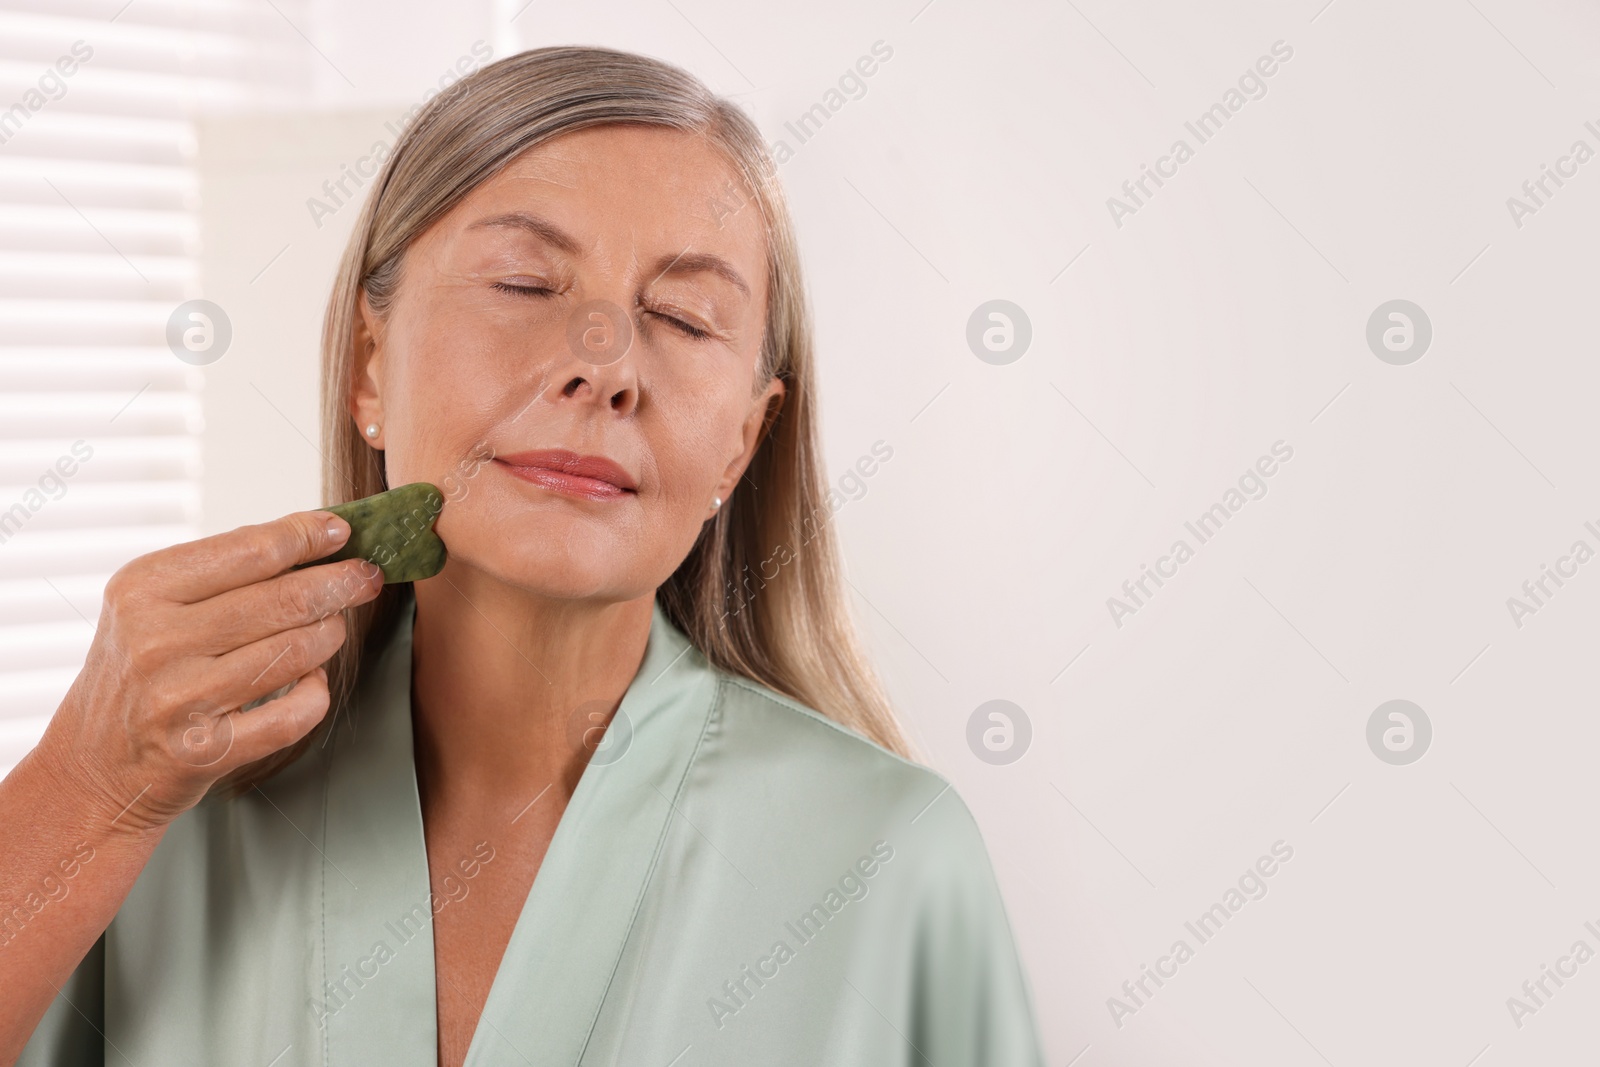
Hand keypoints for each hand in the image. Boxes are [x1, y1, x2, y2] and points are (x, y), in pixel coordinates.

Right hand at [35, 509, 385, 830]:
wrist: (92, 765)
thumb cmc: (139, 672)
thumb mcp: (153, 606)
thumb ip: (223, 571)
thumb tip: (317, 537)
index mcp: (142, 590)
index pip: (250, 550)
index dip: (307, 537)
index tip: (342, 532)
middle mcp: (156, 641)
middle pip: (284, 599)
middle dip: (340, 583)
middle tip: (366, 577)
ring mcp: (180, 699)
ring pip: (297, 651)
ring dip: (330, 635)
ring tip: (333, 628)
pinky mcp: (205, 751)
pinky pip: (295, 713)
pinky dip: (316, 693)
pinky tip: (309, 681)